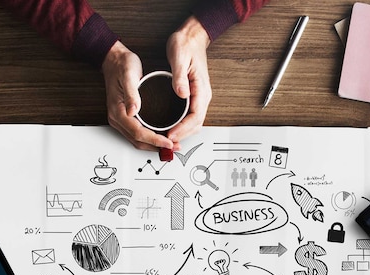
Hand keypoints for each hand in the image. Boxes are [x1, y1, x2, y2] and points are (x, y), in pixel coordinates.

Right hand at [101, 41, 173, 151]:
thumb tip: (134, 111)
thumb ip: (131, 94)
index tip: (168, 142)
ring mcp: (120, 119)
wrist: (113, 60)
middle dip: (156, 146)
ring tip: (170, 145)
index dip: (154, 140)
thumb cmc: (122, 65)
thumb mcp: (128, 75)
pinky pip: (137, 133)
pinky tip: (160, 136)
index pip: (138, 132)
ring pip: (137, 140)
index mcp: (118, 111)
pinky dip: (149, 138)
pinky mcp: (125, 117)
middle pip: (137, 141)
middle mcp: (117, 118)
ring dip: (153, 145)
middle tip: (174, 147)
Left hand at [165, 16, 211, 144]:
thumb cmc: (186, 44)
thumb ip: (180, 77)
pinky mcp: (194, 96)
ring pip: (194, 122)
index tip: (170, 135)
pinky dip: (182, 126)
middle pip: (196, 124)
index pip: (195, 116)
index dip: (183, 129)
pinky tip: (172, 127)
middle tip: (166, 142)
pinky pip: (190, 116)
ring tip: (168, 139)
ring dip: (183, 133)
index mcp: (201, 88)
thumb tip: (182, 94)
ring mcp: (199, 96)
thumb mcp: (179, 58)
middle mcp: (203, 95)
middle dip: (182, 135)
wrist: (192, 36)